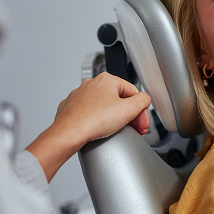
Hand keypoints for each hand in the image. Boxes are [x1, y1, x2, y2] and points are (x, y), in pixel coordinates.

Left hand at [26, 73, 150, 181]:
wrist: (68, 133)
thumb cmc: (93, 121)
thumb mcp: (128, 110)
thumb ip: (142, 101)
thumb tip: (144, 99)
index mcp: (107, 80)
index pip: (133, 93)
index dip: (140, 110)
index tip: (141, 123)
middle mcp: (92, 84)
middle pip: (119, 99)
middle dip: (128, 115)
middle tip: (134, 129)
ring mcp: (80, 95)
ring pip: (103, 105)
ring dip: (113, 117)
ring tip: (115, 130)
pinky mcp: (71, 107)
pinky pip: (89, 112)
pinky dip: (96, 120)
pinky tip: (99, 129)